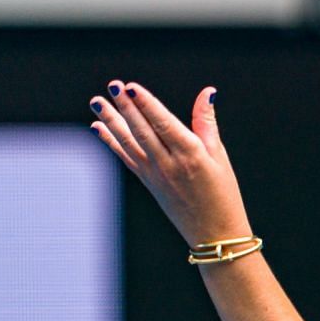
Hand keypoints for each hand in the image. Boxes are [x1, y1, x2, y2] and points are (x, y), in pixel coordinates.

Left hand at [89, 81, 253, 248]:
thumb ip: (207, 122)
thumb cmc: (222, 194)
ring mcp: (155, 175)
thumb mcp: (219, 156)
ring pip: (129, 143)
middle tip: (112, 86)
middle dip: (125, 107)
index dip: (146, 104)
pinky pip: (126, 158)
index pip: (163, 124)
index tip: (131, 87)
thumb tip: (208, 92)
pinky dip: (111, 142)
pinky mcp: (148, 183)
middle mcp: (168, 165)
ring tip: (97, 103)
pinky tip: (98, 127)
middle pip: (142, 131)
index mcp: (190, 156)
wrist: (213, 234)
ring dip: (111, 121)